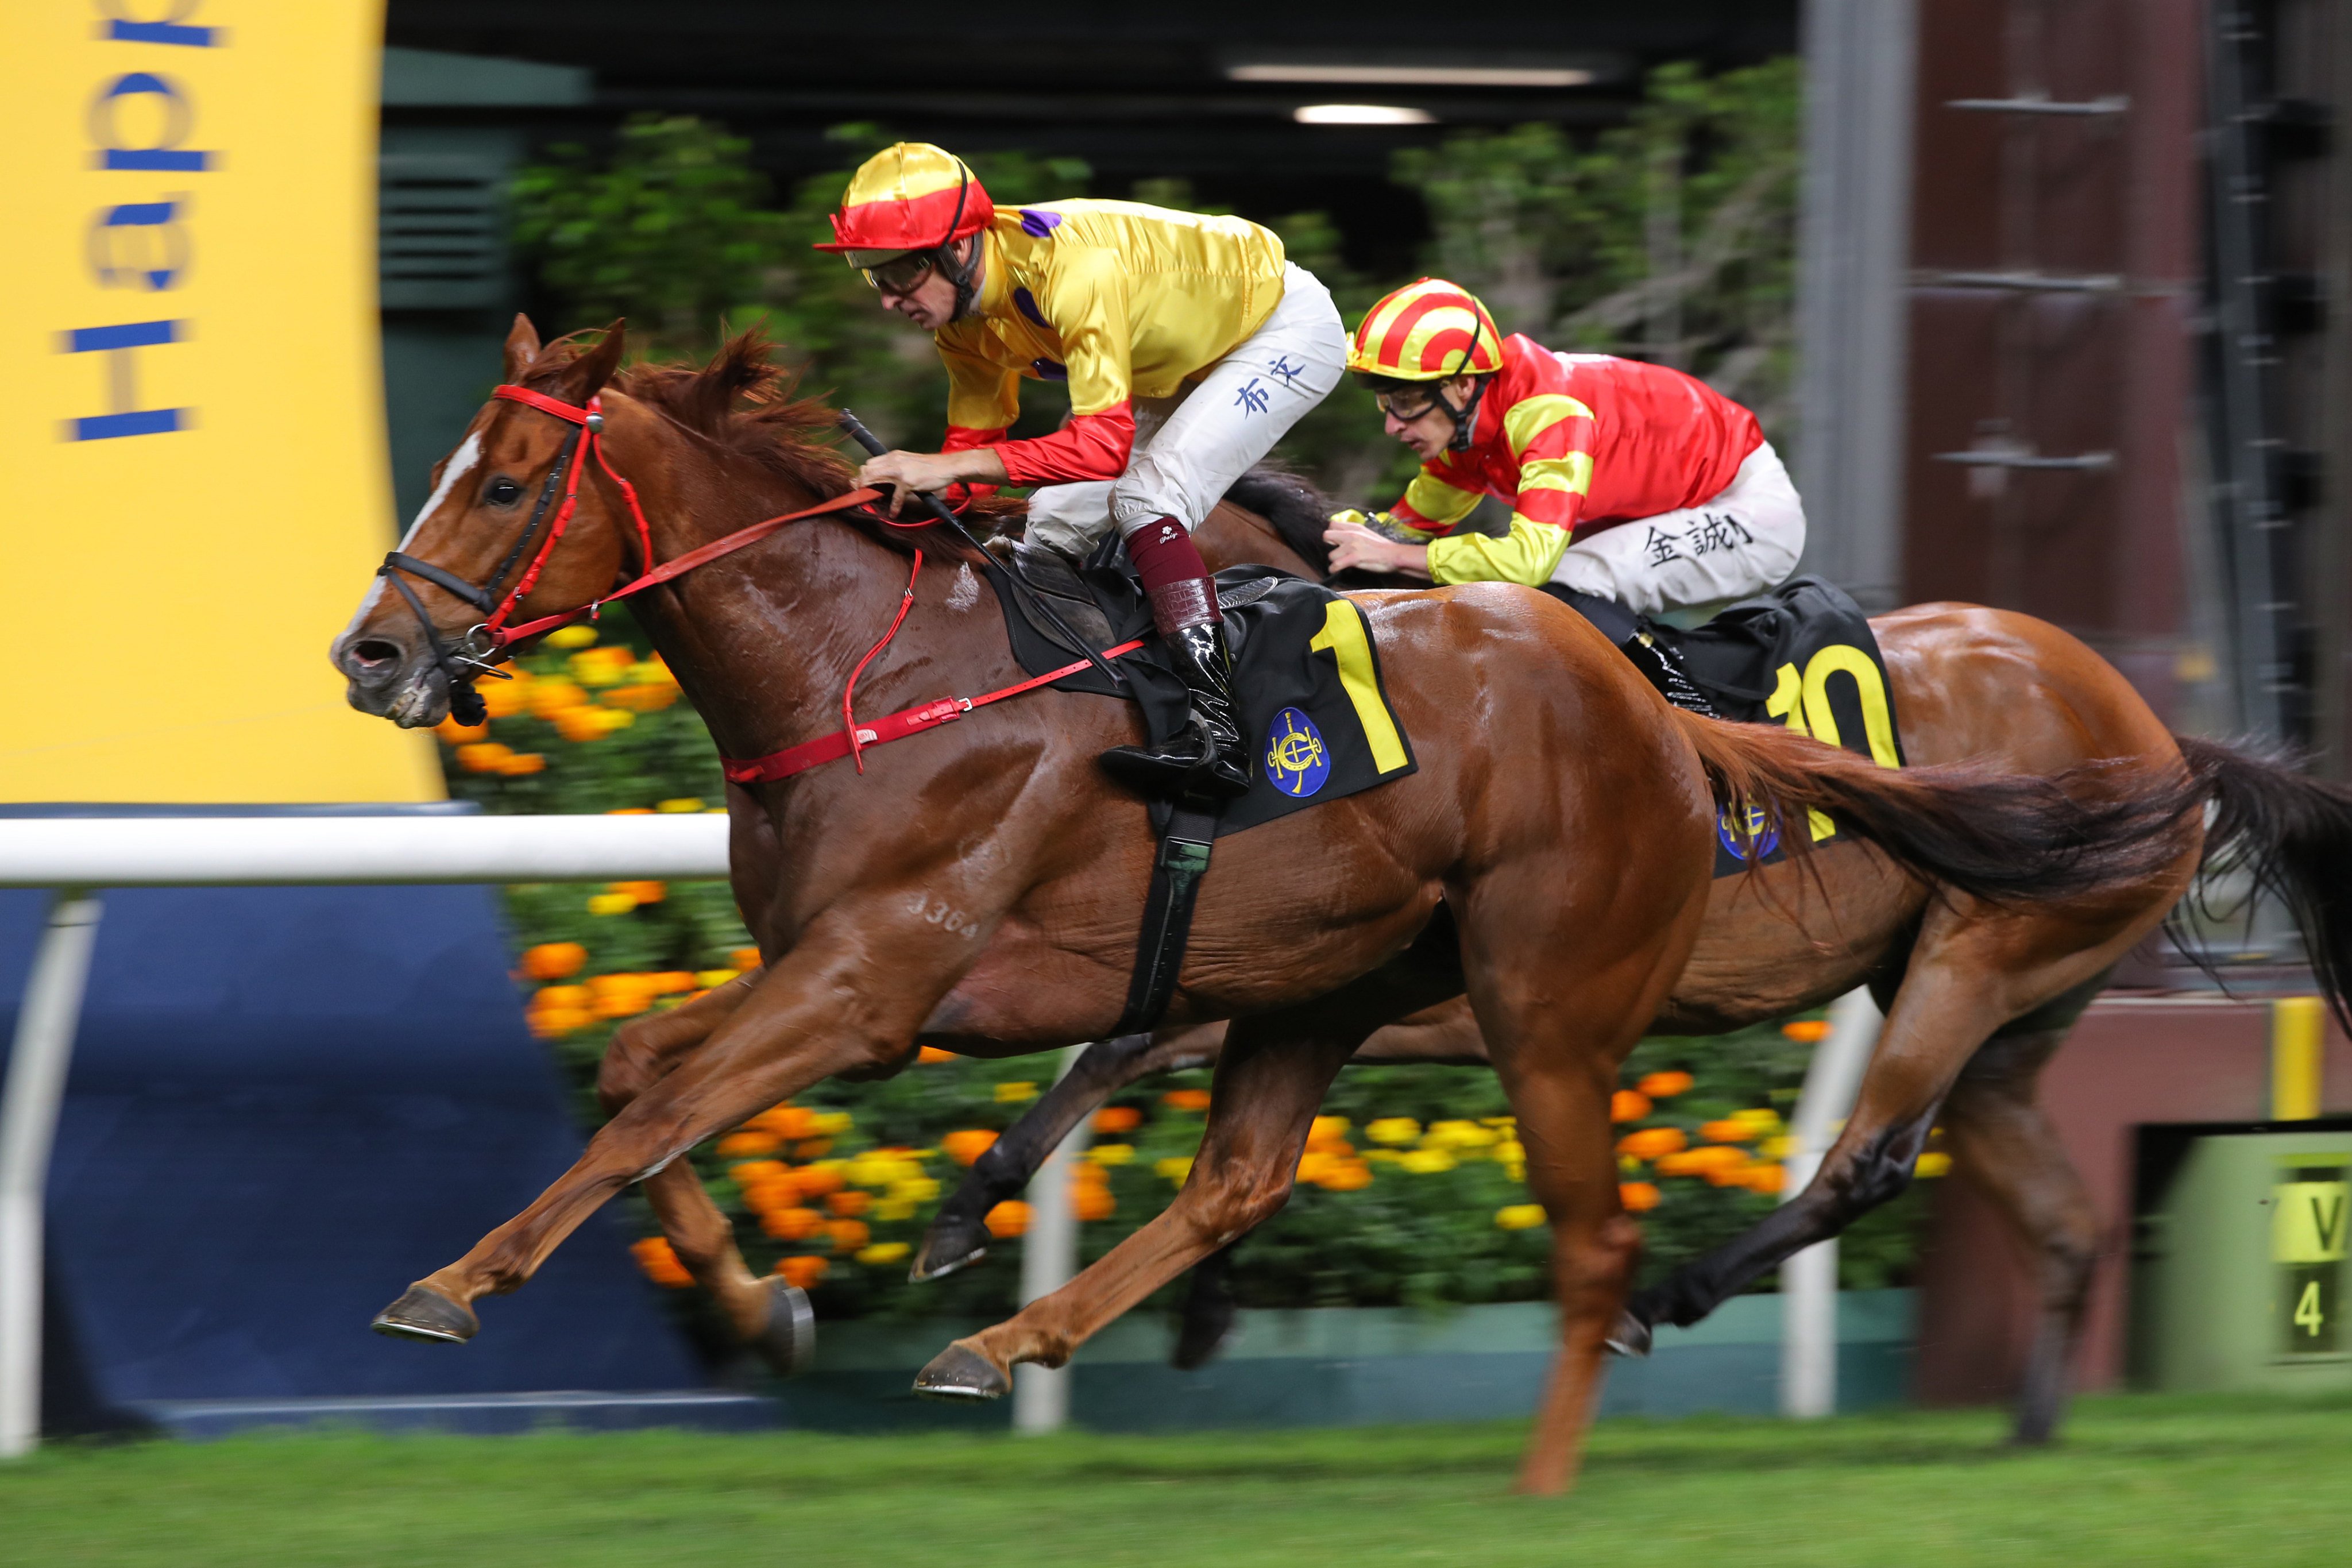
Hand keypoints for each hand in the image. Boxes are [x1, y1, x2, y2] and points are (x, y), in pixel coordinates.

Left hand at [856, 448, 1007, 517]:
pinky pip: (896, 497)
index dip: (863, 474)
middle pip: (867, 469)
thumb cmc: (930, 466)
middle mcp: (893, 461)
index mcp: (893, 456)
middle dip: (860, 482)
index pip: (870, 463)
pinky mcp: (908, 482)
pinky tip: (893, 514)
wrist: (947, 466)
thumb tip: (885, 476)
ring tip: (867, 502)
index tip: (859, 484)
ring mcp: (900, 471)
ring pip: (875, 479)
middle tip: (860, 494)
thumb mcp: (909, 462)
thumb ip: (896, 467)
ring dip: (868, 492)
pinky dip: (894, 507)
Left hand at [1323, 521, 1431, 579]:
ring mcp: (1352, 546)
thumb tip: (1341, 537)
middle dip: (1329, 545)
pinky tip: (1338, 570)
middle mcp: (1351, 534)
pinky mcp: (1354, 558)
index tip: (1337, 541)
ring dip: (1335, 561)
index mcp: (1354, 527)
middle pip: (1326, 535)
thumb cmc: (1382, 547)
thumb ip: (1353, 533)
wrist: (1394, 555)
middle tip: (1338, 551)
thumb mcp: (1366, 533)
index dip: (1332, 534)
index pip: (1332, 524)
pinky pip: (1335, 565)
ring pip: (1330, 555)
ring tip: (1342, 563)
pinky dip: (1334, 570)